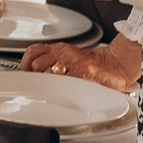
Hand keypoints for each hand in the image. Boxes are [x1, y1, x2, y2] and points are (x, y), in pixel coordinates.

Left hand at [20, 35, 139, 92]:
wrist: (117, 63)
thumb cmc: (94, 63)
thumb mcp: (70, 57)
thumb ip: (53, 61)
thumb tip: (34, 73)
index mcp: (60, 49)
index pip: (33, 52)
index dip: (25, 64)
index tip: (24, 75)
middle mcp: (65, 53)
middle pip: (37, 65)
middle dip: (37, 78)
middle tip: (41, 87)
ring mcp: (74, 63)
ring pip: (48, 73)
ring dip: (48, 84)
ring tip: (54, 91)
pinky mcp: (83, 74)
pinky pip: (64, 82)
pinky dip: (61, 89)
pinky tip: (64, 93)